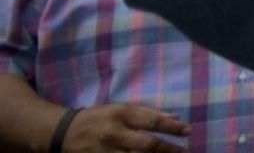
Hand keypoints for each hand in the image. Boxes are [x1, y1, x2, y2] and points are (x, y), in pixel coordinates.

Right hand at [60, 103, 189, 152]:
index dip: (172, 127)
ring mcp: (104, 151)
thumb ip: (149, 113)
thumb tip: (176, 119)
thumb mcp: (122, 109)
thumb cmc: (98, 117)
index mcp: (121, 114)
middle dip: (168, 149)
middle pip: (147, 145)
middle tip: (184, 151)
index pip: (153, 121)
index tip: (188, 131)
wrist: (62, 132)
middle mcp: (114, 133)